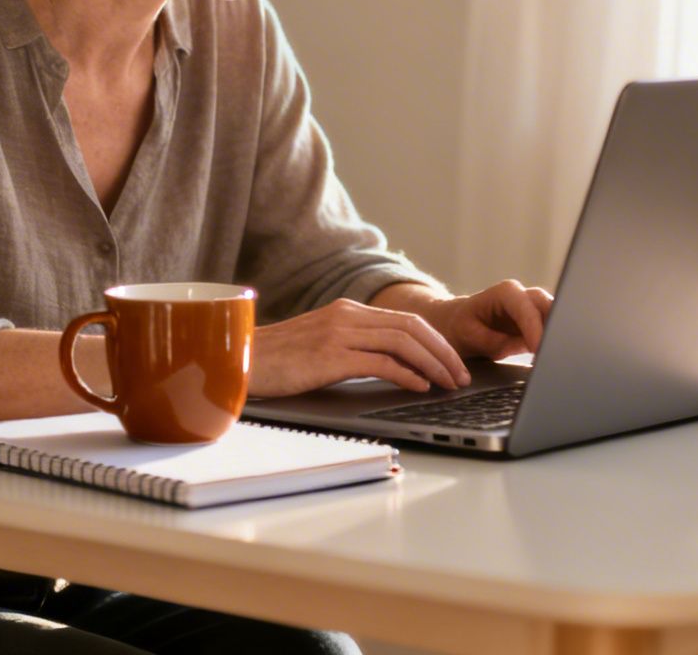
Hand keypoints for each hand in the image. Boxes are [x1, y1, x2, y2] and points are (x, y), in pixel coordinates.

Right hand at [249, 298, 470, 397]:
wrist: (236, 361)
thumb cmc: (275, 361)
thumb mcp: (320, 347)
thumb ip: (353, 348)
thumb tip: (391, 367)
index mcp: (346, 310)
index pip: (405, 320)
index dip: (435, 341)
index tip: (452, 363)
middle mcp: (346, 315)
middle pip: (412, 327)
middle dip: (443, 352)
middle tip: (461, 375)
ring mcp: (338, 333)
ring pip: (402, 342)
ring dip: (433, 364)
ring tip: (448, 383)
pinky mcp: (329, 356)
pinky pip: (380, 362)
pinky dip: (407, 374)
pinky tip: (419, 387)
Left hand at [374, 279, 552, 360]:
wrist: (454, 326)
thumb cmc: (458, 329)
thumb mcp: (471, 337)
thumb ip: (498, 342)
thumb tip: (527, 350)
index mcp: (505, 293)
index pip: (527, 307)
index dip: (536, 328)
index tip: (539, 350)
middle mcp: (523, 296)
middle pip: (550, 306)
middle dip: (556, 328)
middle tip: (557, 355)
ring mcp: (533, 309)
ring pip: (557, 317)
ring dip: (559, 336)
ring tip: (558, 361)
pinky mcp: (538, 325)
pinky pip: (553, 331)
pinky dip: (556, 344)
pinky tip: (555, 361)